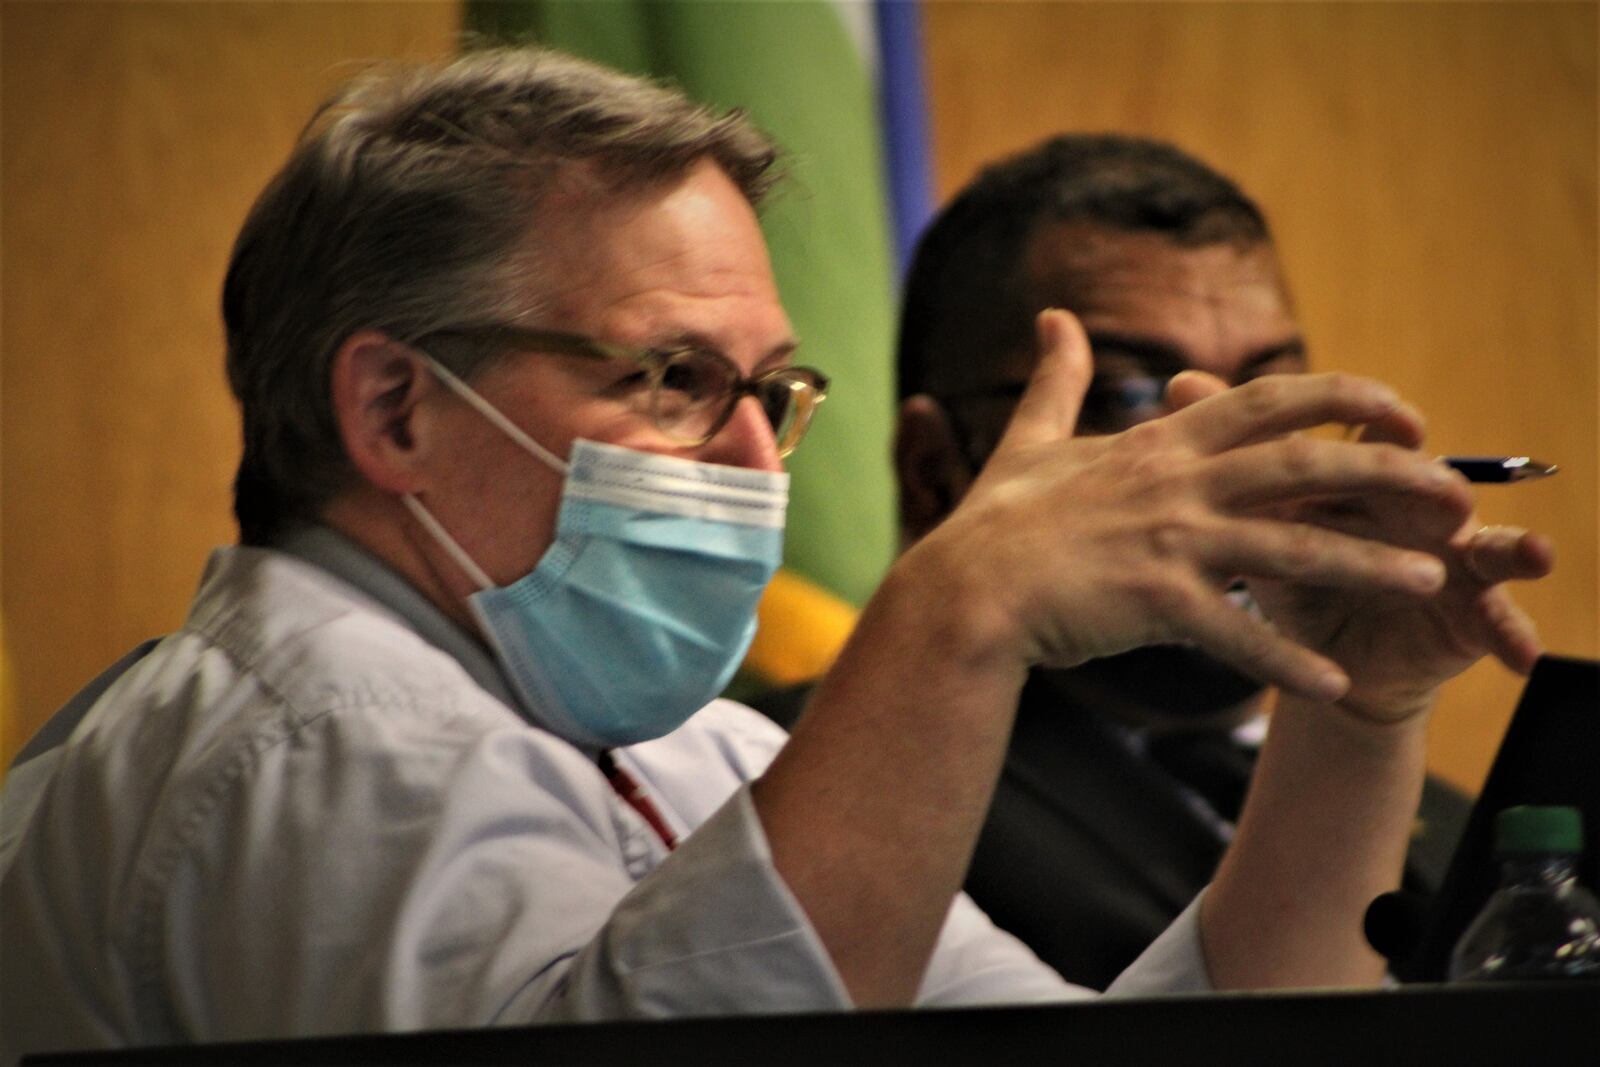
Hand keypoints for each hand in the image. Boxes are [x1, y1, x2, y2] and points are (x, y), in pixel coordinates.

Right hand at [912, 309, 1479, 703]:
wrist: (963, 591)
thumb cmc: (996, 521)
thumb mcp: (1030, 438)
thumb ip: (1057, 379)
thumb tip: (1050, 317)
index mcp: (1160, 443)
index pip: (1268, 401)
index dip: (1343, 398)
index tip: (1400, 409)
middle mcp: (1176, 484)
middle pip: (1301, 465)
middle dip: (1384, 473)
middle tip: (1451, 491)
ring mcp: (1167, 542)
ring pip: (1287, 547)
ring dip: (1364, 564)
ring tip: (1429, 580)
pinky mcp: (1152, 603)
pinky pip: (1234, 635)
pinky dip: (1284, 662)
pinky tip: (1333, 685)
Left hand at [1247, 428, 1552, 722]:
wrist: (1306, 657)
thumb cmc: (1281, 571)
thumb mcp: (1254, 515)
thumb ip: (1226, 450)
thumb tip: (1179, 379)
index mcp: (1367, 479)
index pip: (1381, 445)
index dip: (1392, 435)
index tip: (1399, 424)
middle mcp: (1417, 509)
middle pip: (1436, 490)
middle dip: (1444, 490)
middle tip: (1450, 494)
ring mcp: (1452, 560)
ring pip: (1487, 545)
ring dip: (1508, 548)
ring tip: (1530, 553)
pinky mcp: (1467, 616)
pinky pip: (1499, 623)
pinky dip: (1515, 635)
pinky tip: (1526, 656)